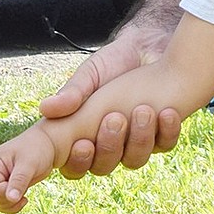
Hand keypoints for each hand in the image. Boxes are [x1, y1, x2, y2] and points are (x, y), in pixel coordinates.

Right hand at [0, 131, 53, 213]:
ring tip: (26, 190)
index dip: (7, 193)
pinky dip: (14, 206)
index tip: (23, 184)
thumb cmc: (37, 149)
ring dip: (14, 203)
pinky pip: (4, 204)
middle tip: (27, 184)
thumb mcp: (30, 163)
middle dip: (12, 197)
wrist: (46, 145)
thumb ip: (19, 180)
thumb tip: (11, 198)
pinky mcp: (3, 187)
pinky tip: (24, 198)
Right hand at [38, 24, 181, 177]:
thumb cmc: (113, 62)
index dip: (78, 162)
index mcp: (85, 135)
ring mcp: (137, 141)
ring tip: (143, 110)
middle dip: (109, 145)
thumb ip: (73, 92)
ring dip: (140, 138)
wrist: (149, 47)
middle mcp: (110, 144)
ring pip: (135, 160)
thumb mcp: (90, 74)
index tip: (83, 143)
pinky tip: (168, 112)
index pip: (75, 166)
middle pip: (104, 167)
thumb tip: (45, 108)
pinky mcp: (162, 133)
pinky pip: (165, 144)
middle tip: (115, 118)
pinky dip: (168, 131)